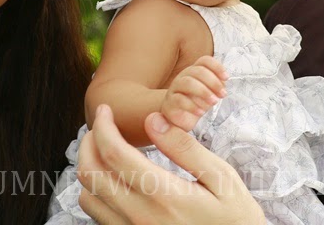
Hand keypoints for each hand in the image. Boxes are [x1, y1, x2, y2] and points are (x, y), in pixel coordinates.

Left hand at [77, 104, 263, 224]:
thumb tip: (153, 120)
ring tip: (105, 149)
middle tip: (100, 126)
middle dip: (89, 142)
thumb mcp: (221, 178)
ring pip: (87, 198)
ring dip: (90, 168)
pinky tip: (114, 179)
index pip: (114, 153)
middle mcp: (140, 217)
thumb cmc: (235, 217)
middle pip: (91, 174)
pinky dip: (96, 192)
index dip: (103, 126)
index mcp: (163, 195)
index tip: (105, 109)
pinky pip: (98, 217)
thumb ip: (185, 148)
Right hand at [160, 56, 228, 131]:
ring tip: (214, 102)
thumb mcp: (210, 93)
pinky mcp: (170, 102)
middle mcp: (184, 76)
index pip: (205, 61)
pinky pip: (179, 100)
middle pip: (198, 71)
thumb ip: (216, 86)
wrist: (179, 118)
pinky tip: (201, 112)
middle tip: (223, 94)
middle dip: (213, 82)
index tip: (227, 78)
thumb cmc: (196, 102)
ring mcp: (175, 88)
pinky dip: (192, 106)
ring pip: (188, 83)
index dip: (217, 66)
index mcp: (195, 71)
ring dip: (204, 92)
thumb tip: (223, 83)